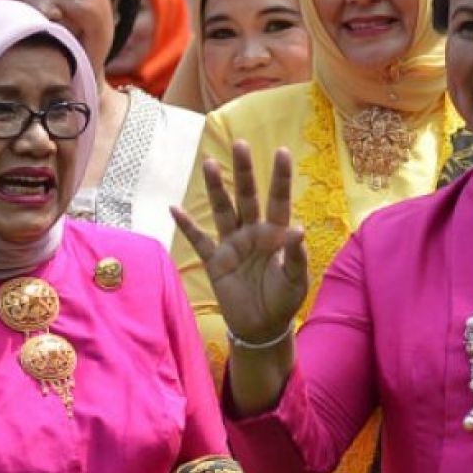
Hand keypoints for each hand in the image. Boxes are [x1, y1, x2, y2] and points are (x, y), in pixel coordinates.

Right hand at [172, 141, 308, 345]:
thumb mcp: (296, 280)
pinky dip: (187, 226)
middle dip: (243, 172)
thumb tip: (297, 230)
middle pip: (247, 197)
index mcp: (276, 234)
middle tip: (239, 144)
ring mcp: (232, 245)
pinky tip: (174, 208)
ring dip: (216, 190)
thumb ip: (296, 256)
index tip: (281, 151)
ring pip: (223, 211)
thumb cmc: (284, 301)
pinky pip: (200, 241)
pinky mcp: (216, 262)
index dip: (280, 177)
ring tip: (210, 165)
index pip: (279, 200)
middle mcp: (253, 233)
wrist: (263, 328)